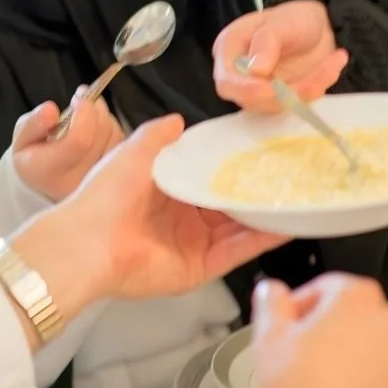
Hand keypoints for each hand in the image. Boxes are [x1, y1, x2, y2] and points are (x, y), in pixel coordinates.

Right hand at [10, 87, 125, 202]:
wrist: (47, 181)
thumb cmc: (34, 155)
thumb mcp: (22, 139)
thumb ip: (33, 124)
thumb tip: (51, 110)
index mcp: (51, 172)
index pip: (80, 139)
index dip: (84, 112)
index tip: (77, 98)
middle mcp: (79, 182)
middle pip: (102, 133)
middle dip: (95, 108)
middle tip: (83, 98)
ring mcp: (100, 181)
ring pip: (114, 134)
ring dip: (104, 114)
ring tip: (87, 111)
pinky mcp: (116, 176)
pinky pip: (122, 141)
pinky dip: (111, 126)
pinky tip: (97, 125)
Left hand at [12, 116, 288, 311]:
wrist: (88, 242)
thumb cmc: (106, 195)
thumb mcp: (134, 151)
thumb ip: (159, 135)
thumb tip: (178, 119)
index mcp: (168, 191)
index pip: (210, 178)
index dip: (235, 166)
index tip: (263, 151)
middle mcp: (184, 219)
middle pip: (231, 205)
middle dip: (258, 191)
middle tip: (291, 174)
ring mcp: (194, 245)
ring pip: (240, 228)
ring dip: (267, 215)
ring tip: (299, 198)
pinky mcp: (200, 268)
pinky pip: (237, 252)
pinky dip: (262, 239)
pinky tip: (286, 225)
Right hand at [212, 0, 349, 112]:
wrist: (319, 26)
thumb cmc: (294, 18)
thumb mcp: (282, 21)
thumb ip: (267, 41)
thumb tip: (255, 70)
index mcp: (230, 49)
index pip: (227, 81)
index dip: (245, 90)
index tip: (269, 90)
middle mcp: (240, 74)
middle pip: (251, 100)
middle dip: (283, 95)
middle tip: (314, 81)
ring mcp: (261, 89)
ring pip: (277, 105)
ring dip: (307, 89)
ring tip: (335, 59)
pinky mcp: (281, 99)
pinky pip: (298, 103)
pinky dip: (318, 88)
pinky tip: (334, 64)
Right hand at [252, 274, 387, 387]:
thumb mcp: (269, 340)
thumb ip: (271, 304)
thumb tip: (271, 292)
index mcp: (356, 297)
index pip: (324, 287)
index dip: (299, 306)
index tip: (288, 324)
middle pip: (353, 317)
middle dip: (328, 333)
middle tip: (303, 357)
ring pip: (374, 349)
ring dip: (352, 360)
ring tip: (324, 385)